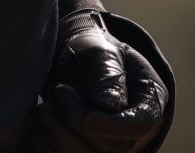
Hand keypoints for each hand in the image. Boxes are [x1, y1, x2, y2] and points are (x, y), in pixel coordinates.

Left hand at [34, 5, 168, 152]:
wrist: (75, 62)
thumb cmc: (92, 51)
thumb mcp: (100, 51)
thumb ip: (107, 75)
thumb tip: (110, 106)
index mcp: (150, 103)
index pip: (139, 126)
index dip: (106, 122)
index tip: (70, 98)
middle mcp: (137, 133)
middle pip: (111, 149)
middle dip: (74, 122)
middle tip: (59, 91)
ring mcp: (112, 148)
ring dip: (57, 133)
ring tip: (48, 105)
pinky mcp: (86, 151)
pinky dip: (48, 142)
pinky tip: (45, 120)